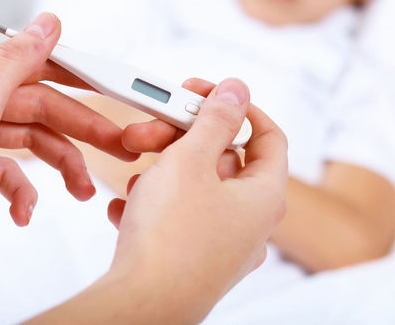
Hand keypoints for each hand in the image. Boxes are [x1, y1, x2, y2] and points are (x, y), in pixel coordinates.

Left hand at [0, 13, 137, 284]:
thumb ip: (17, 62)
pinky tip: (23, 211)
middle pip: (37, 105)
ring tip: (80, 191)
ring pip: (26, 140)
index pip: (35, 65)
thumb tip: (48, 22)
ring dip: (55, 166)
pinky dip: (18, 190)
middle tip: (115, 148)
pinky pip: (3, 171)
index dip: (77, 80)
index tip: (112, 93)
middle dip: (77, 130)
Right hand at [28, 78, 287, 322]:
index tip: (204, 96)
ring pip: (195, 190)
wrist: (142, 305)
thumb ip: (215, 119)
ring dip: (162, 173)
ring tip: (135, 175)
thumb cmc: (171, 237)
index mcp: (263, 195)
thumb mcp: (190, 160)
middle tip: (149, 131)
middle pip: (223, 161)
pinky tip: (126, 208)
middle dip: (181, 140)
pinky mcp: (194, 261)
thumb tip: (237, 90)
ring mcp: (223, 246)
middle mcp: (250, 223)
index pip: (268, 136)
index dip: (238, 109)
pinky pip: (177, 221)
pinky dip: (153, 206)